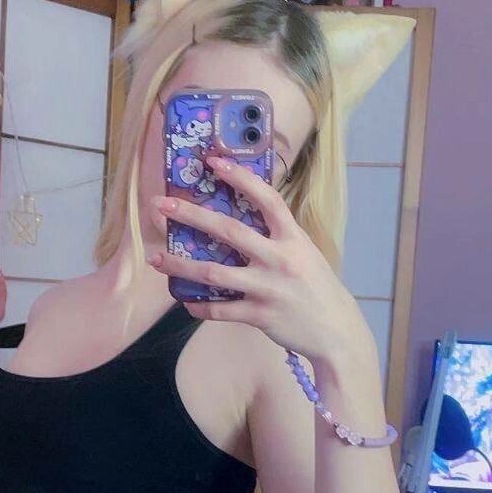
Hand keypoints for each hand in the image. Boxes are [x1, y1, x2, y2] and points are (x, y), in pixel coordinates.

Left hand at [148, 154, 371, 368]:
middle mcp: (280, 259)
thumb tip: (247, 215)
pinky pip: (220, 310)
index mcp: (293, 238)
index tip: (213, 161)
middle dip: (192, 216)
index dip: (240, 178)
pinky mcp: (260, 316)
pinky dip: (199, 307)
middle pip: (229, 231)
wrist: (336, 331)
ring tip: (155, 259)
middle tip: (162, 205)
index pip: (267, 199)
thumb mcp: (305, 253)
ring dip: (180, 266)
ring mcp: (268, 288)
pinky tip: (184, 301)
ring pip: (214, 274)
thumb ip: (278, 236)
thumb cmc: (316, 288)